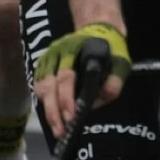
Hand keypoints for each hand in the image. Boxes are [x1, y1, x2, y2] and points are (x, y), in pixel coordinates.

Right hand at [33, 22, 130, 137]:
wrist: (99, 28)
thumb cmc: (111, 47)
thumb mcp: (121, 61)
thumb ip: (113, 82)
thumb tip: (96, 102)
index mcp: (75, 49)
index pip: (66, 77)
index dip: (66, 98)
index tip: (71, 116)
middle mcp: (56, 53)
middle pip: (49, 86)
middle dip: (54, 111)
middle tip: (61, 131)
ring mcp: (47, 59)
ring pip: (40, 88)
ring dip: (48, 110)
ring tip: (57, 128)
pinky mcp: (43, 66)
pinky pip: (38, 87)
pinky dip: (44, 103)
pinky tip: (53, 117)